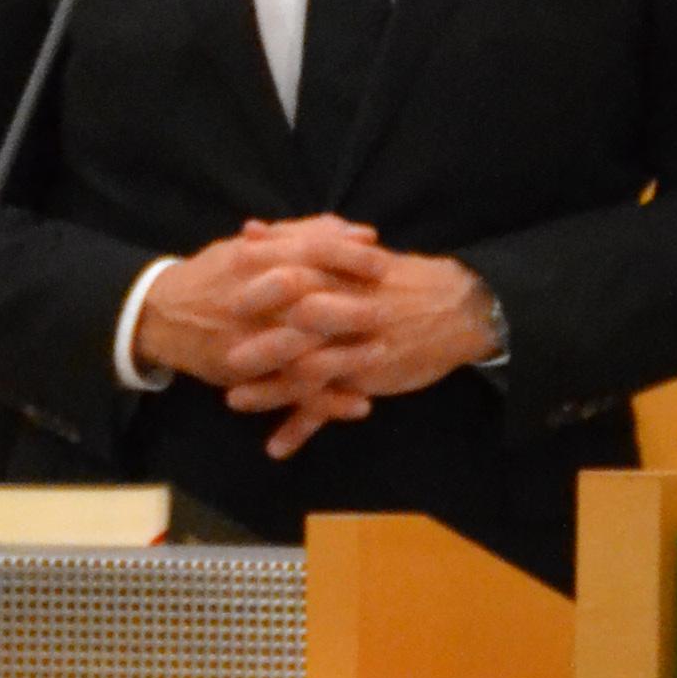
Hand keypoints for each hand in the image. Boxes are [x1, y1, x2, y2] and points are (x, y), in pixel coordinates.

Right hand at [133, 216, 389, 391]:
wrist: (160, 315)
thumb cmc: (215, 275)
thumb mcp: (251, 247)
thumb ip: (302, 236)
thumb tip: (356, 231)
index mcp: (253, 260)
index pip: (308, 252)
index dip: (348, 256)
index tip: (382, 261)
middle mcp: (249, 299)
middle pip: (307, 300)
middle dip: (351, 306)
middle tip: (387, 310)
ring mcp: (245, 340)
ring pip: (301, 351)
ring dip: (345, 356)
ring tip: (381, 353)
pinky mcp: (244, 375)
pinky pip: (290, 392)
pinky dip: (326, 401)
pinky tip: (361, 404)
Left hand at [228, 244, 500, 457]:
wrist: (456, 308)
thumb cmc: (396, 278)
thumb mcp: (352, 252)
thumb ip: (295, 242)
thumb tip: (247, 230)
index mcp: (341, 274)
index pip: (294, 273)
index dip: (256, 284)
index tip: (220, 295)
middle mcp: (350, 309)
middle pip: (297, 324)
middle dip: (259, 340)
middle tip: (220, 354)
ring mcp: (358, 347)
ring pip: (309, 371)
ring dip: (270, 389)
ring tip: (233, 401)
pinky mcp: (367, 378)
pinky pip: (330, 407)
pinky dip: (302, 428)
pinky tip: (276, 447)